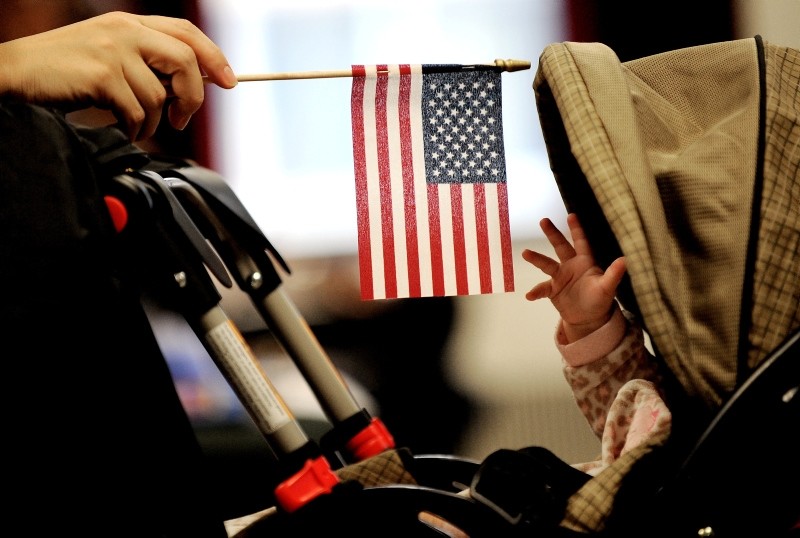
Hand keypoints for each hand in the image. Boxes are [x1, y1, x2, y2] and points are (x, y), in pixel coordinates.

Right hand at [0, 11, 236, 139]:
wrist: (13, 73)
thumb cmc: (62, 72)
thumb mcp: (108, 56)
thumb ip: (146, 63)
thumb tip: (189, 86)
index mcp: (129, 23)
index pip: (186, 32)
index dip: (213, 57)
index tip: (229, 81)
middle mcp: (124, 30)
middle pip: (185, 59)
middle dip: (193, 95)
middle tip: (181, 118)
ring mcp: (112, 50)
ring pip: (159, 94)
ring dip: (153, 121)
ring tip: (136, 126)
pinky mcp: (102, 74)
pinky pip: (138, 111)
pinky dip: (135, 128)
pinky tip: (122, 128)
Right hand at [522, 213, 625, 341]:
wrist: (588, 319)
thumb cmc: (600, 300)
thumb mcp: (608, 287)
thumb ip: (614, 273)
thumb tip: (624, 260)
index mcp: (585, 261)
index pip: (580, 242)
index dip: (576, 229)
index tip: (571, 215)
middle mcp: (570, 266)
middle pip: (560, 246)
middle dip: (552, 233)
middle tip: (544, 221)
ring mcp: (560, 277)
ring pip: (547, 264)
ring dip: (537, 259)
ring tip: (525, 253)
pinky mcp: (552, 290)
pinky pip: (542, 289)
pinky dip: (536, 291)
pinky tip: (530, 296)